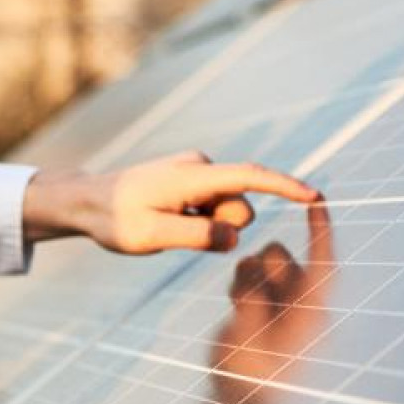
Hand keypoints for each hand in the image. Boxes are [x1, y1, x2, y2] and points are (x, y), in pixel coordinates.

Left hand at [23, 151, 320, 254]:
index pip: (249, 178)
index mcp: (192, 176)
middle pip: (240, 208)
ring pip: (227, 212)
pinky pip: (214, 210)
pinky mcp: (194, 182)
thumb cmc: (115, 219)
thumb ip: (195, 236)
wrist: (88, 201)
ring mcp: (197, 174)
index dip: (285, 188)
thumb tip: (234, 236)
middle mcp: (200, 167)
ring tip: (167, 225)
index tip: (315, 197)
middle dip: (222, 228)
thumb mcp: (150, 236)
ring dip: (208, 227)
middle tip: (176, 232)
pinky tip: (169, 220)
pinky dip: (200, 222)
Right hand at [211, 203, 336, 403]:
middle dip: (261, 265)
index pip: (323, 262)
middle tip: (243, 297)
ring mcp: (280, 306)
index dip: (322, 230)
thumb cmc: (252, 376)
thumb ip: (251, 298)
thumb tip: (250, 265)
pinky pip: (249, 279)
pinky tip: (236, 310)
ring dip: (246, 275)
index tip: (318, 200)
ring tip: (238, 307)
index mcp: (311, 311)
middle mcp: (300, 303)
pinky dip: (240, 286)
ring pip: (262, 264)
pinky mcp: (262, 310)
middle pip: (281, 257)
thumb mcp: (249, 337)